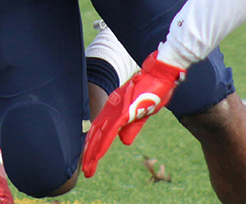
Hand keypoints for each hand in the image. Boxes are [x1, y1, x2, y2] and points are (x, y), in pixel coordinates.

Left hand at [82, 50, 185, 177]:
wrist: (160, 74)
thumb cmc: (154, 90)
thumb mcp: (142, 114)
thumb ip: (132, 127)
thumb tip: (123, 142)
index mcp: (115, 109)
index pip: (101, 130)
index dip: (94, 145)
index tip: (89, 161)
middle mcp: (112, 108)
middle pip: (96, 133)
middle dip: (90, 152)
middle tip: (85, 170)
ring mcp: (116, 108)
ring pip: (99, 133)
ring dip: (93, 151)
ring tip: (87, 167)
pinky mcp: (123, 109)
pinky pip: (110, 129)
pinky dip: (102, 142)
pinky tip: (97, 154)